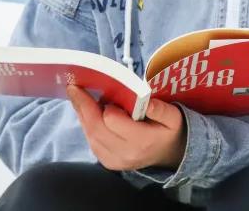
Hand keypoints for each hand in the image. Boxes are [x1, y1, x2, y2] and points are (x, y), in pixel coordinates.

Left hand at [67, 85, 186, 170]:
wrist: (167, 154)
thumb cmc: (168, 130)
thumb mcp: (174, 117)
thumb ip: (162, 110)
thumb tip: (148, 102)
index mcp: (142, 141)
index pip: (112, 120)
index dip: (106, 105)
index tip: (106, 92)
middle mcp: (125, 153)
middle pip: (95, 127)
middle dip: (83, 105)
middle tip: (74, 87)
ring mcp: (114, 161)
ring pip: (90, 134)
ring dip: (82, 114)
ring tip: (78, 96)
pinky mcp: (107, 162)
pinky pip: (91, 140)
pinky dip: (87, 124)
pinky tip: (86, 111)